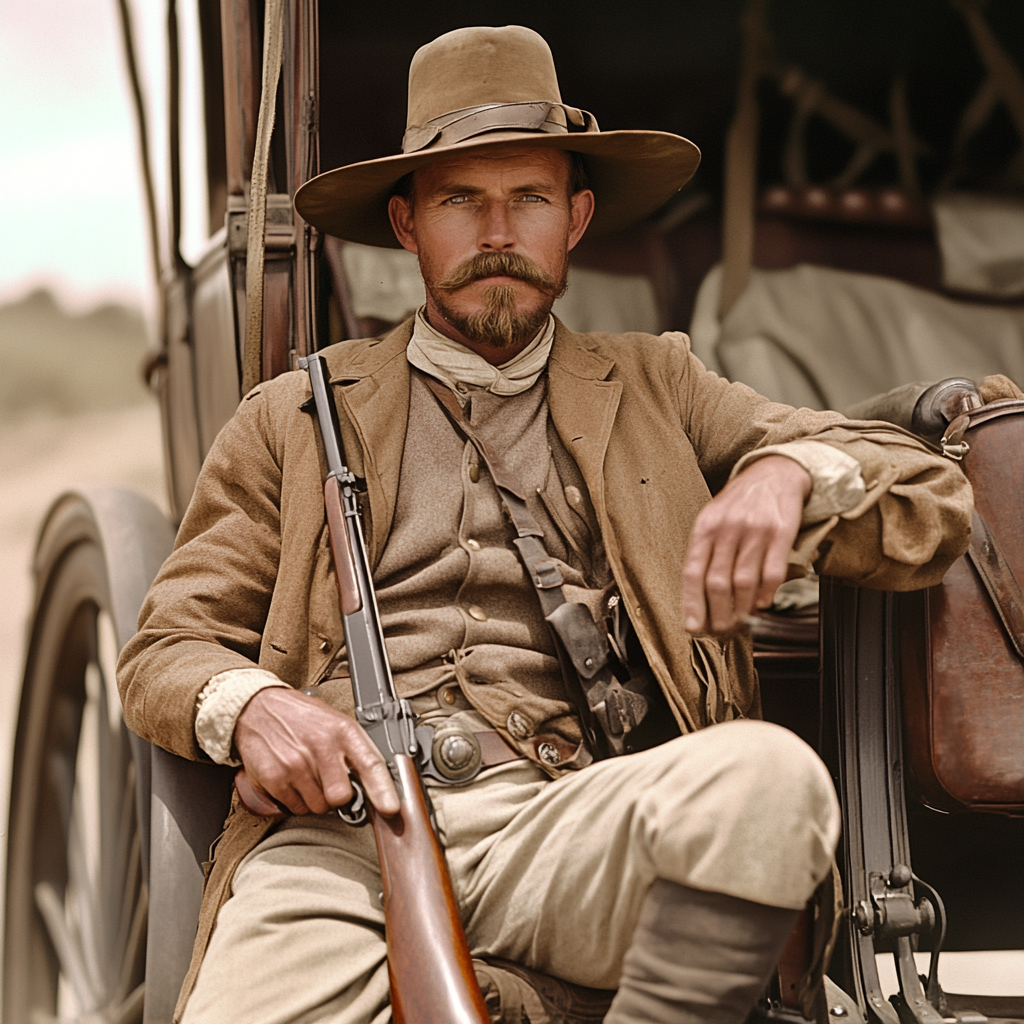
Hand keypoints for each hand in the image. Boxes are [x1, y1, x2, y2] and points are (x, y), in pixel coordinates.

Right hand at [234, 688, 399, 816]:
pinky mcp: (275, 778)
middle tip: (330, 782)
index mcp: (343, 731)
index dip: (383, 790)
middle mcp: (321, 747)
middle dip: (338, 797)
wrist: (258, 707)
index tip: (390, 809)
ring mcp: (296, 764)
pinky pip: (295, 807)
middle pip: (341, 797)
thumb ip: (355, 751)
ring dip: (316, 799)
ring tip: (308, 774)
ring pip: (318, 807)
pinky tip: (292, 778)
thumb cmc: (303, 718)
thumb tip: (377, 786)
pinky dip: (296, 800)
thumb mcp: (336, 723)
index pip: (370, 764)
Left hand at [682, 455, 811, 633]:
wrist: (775, 472)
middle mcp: (727, 528)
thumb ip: (706, 552)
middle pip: (717, 582)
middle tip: (721, 631)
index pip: (693, 572)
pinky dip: (766, 593)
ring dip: (742, 609)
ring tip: (741, 622)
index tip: (693, 627)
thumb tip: (698, 596)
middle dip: (718, 614)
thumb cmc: (740, 501)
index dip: (692, 604)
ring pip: (743, 582)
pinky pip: (772, 571)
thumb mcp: (713, 518)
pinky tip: (762, 603)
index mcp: (705, 526)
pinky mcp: (781, 532)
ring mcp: (755, 530)